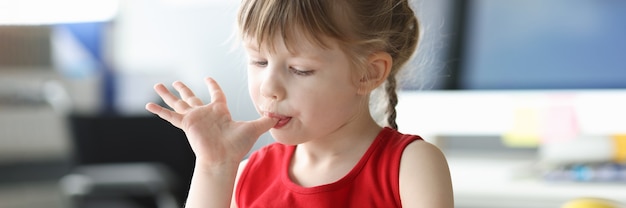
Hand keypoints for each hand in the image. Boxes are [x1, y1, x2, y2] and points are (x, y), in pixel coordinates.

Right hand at [145, 77, 276, 165]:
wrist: (223, 158)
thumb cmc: (237, 146)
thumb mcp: (254, 128)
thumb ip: (265, 121)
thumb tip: (278, 116)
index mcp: (219, 111)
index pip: (215, 95)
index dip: (212, 86)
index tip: (208, 78)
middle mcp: (205, 113)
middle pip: (191, 98)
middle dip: (184, 89)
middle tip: (175, 82)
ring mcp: (194, 118)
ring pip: (178, 103)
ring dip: (168, 95)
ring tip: (157, 85)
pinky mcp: (186, 124)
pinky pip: (170, 116)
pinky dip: (159, 111)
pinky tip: (148, 105)